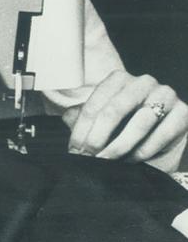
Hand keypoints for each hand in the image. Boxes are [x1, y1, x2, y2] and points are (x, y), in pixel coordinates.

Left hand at [63, 69, 187, 166]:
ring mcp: (166, 95)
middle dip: (97, 138)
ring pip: (138, 124)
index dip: (81, 131)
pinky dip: (142, 152)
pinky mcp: (183, 113)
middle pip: (114, 111)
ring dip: (118, 147)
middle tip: (87, 158)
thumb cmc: (124, 126)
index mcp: (118, 79)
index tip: (74, 151)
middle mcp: (143, 82)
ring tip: (105, 162)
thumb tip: (65, 118)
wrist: (159, 136)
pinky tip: (129, 161)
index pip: (94, 105)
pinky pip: (160, 136)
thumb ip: (82, 117)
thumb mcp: (102, 119)